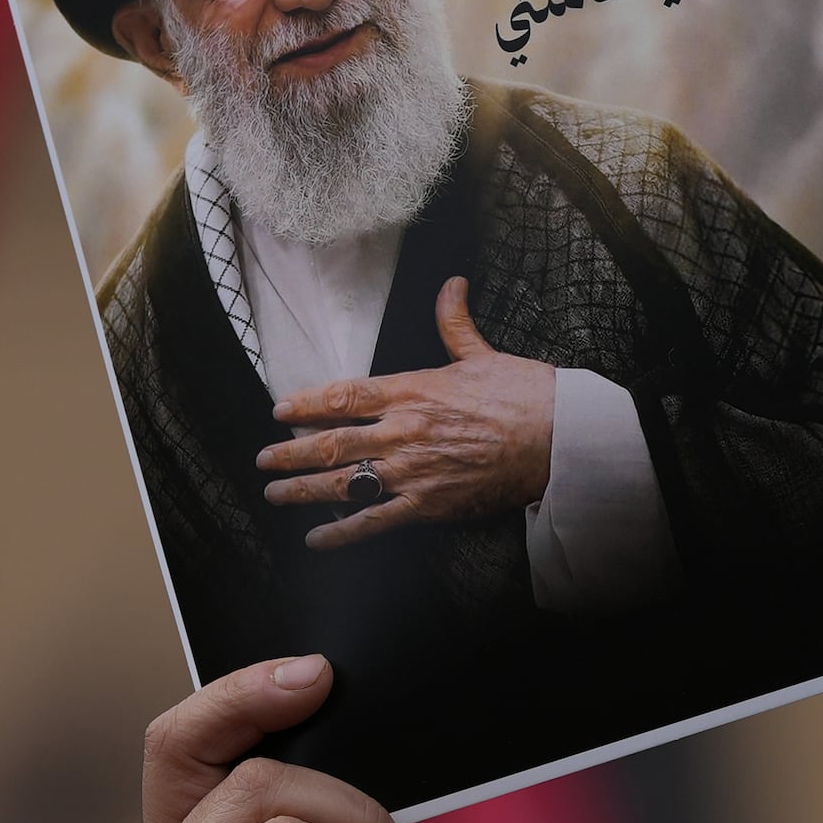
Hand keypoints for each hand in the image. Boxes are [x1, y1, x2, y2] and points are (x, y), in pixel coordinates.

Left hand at [260, 277, 555, 549]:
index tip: (279, 410)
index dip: (306, 403)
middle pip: (332, 443)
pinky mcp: (429, 504)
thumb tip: (451, 284)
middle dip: (291, 452)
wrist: (558, 438)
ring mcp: (413, 471)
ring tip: (275, 493)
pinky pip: (375, 521)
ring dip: (303, 489)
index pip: (345, 396)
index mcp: (413, 390)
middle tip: (264, 458)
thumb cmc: (524, 394)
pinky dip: (343, 531)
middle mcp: (403, 431)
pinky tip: (317, 538)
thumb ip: (455, 322)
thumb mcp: (483, 353)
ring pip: (344, 482)